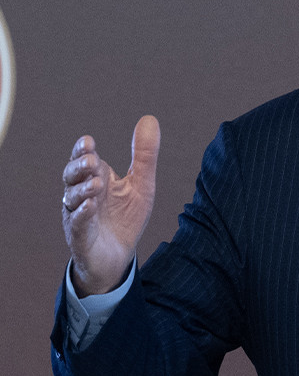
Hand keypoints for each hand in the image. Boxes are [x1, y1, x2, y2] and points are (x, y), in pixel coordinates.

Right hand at [61, 116, 160, 295]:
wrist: (119, 256)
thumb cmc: (126, 217)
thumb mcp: (141, 184)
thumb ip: (144, 155)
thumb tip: (149, 119)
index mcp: (96, 179)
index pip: (83, 160)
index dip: (82, 150)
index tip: (88, 141)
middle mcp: (82, 194)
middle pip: (72, 176)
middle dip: (80, 167)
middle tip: (92, 159)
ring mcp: (79, 215)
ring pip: (72, 198)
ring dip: (82, 189)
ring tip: (97, 183)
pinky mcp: (80, 236)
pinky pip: (77, 223)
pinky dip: (82, 213)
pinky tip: (90, 206)